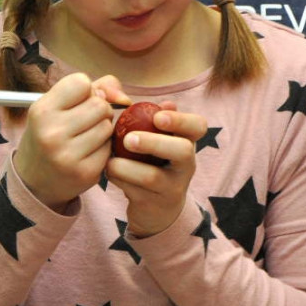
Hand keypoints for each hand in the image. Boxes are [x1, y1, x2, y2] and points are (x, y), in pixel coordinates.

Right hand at [14, 73, 129, 210]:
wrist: (34, 182)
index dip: (85, 90)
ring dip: (102, 129)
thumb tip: (124, 97)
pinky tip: (88, 153)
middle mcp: (52, 132)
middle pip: (99, 104)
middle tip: (84, 122)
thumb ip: (94, 88)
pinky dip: (104, 148)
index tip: (76, 102)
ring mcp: (68, 155)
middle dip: (98, 110)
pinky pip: (110, 148)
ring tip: (85, 137)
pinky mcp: (85, 172)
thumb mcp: (56, 107)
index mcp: (42, 111)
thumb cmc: (49, 136)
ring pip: (108, 126)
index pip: (81, 82)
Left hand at [106, 104, 203, 237]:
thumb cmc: (148, 161)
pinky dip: (119, 179)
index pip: (198, 126)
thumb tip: (122, 97)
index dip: (181, 120)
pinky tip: (108, 171)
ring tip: (112, 159)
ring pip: (155, 177)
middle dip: (155, 142)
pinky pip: (136, 192)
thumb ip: (140, 114)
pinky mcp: (155, 205)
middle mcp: (185, 164)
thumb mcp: (148, 136)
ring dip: (129, 166)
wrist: (153, 208)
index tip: (158, 116)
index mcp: (185, 141)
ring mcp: (172, 187)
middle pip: (183, 151)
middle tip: (129, 138)